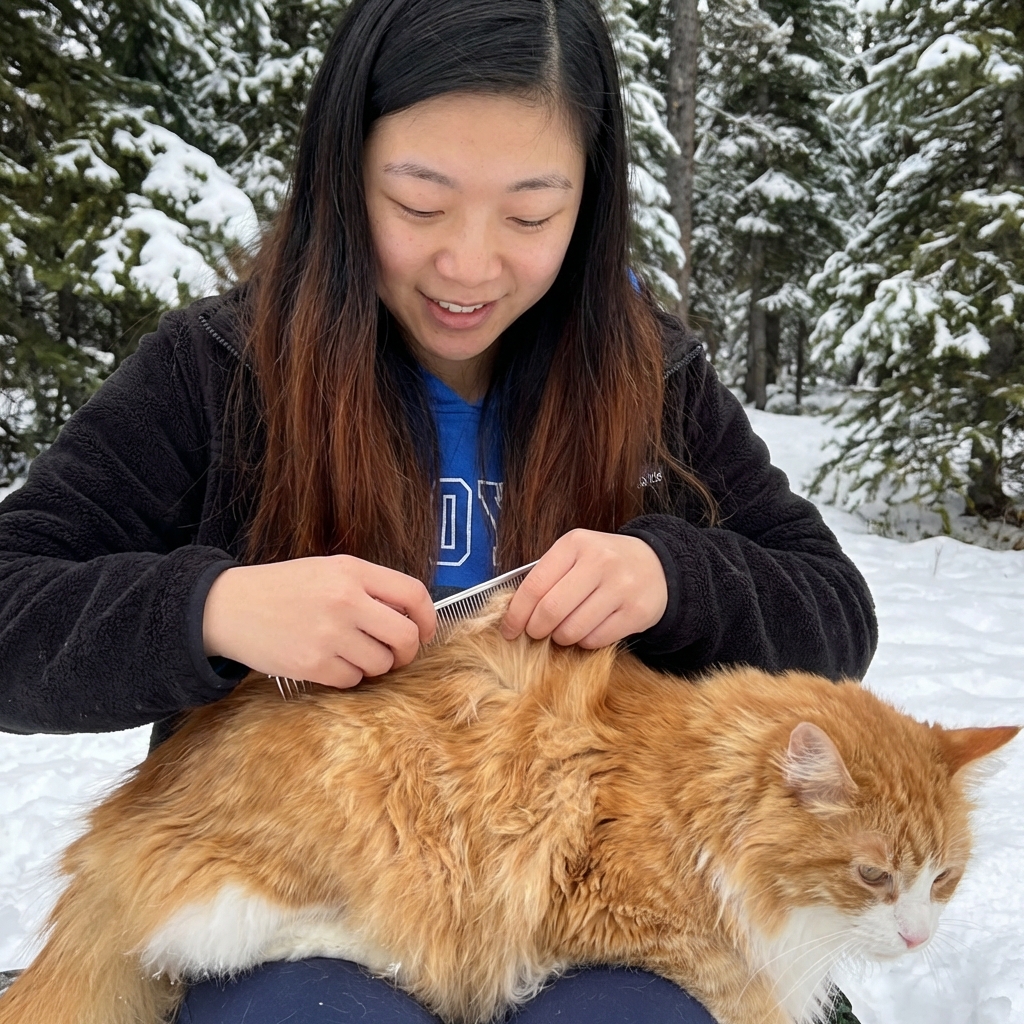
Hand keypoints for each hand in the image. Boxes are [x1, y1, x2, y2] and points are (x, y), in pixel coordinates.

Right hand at [202, 555, 435, 688]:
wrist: (230, 607)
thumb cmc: (284, 588)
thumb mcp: (328, 570)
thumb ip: (370, 586)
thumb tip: (412, 617)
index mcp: (352, 571)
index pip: (413, 594)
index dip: (428, 618)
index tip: (426, 631)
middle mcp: (345, 601)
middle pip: (406, 636)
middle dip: (408, 650)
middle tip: (397, 654)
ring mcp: (329, 635)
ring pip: (382, 663)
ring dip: (375, 664)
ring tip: (354, 653)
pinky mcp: (313, 665)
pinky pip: (353, 680)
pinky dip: (348, 676)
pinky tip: (331, 662)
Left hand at [500, 530, 667, 648]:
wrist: (657, 565)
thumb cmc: (603, 564)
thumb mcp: (575, 555)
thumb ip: (547, 577)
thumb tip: (514, 615)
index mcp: (575, 544)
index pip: (535, 585)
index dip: (516, 614)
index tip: (509, 629)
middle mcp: (600, 562)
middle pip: (551, 610)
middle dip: (536, 629)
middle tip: (536, 633)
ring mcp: (621, 587)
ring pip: (572, 629)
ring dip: (561, 637)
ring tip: (564, 629)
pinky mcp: (636, 612)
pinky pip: (595, 639)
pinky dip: (584, 641)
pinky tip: (588, 629)